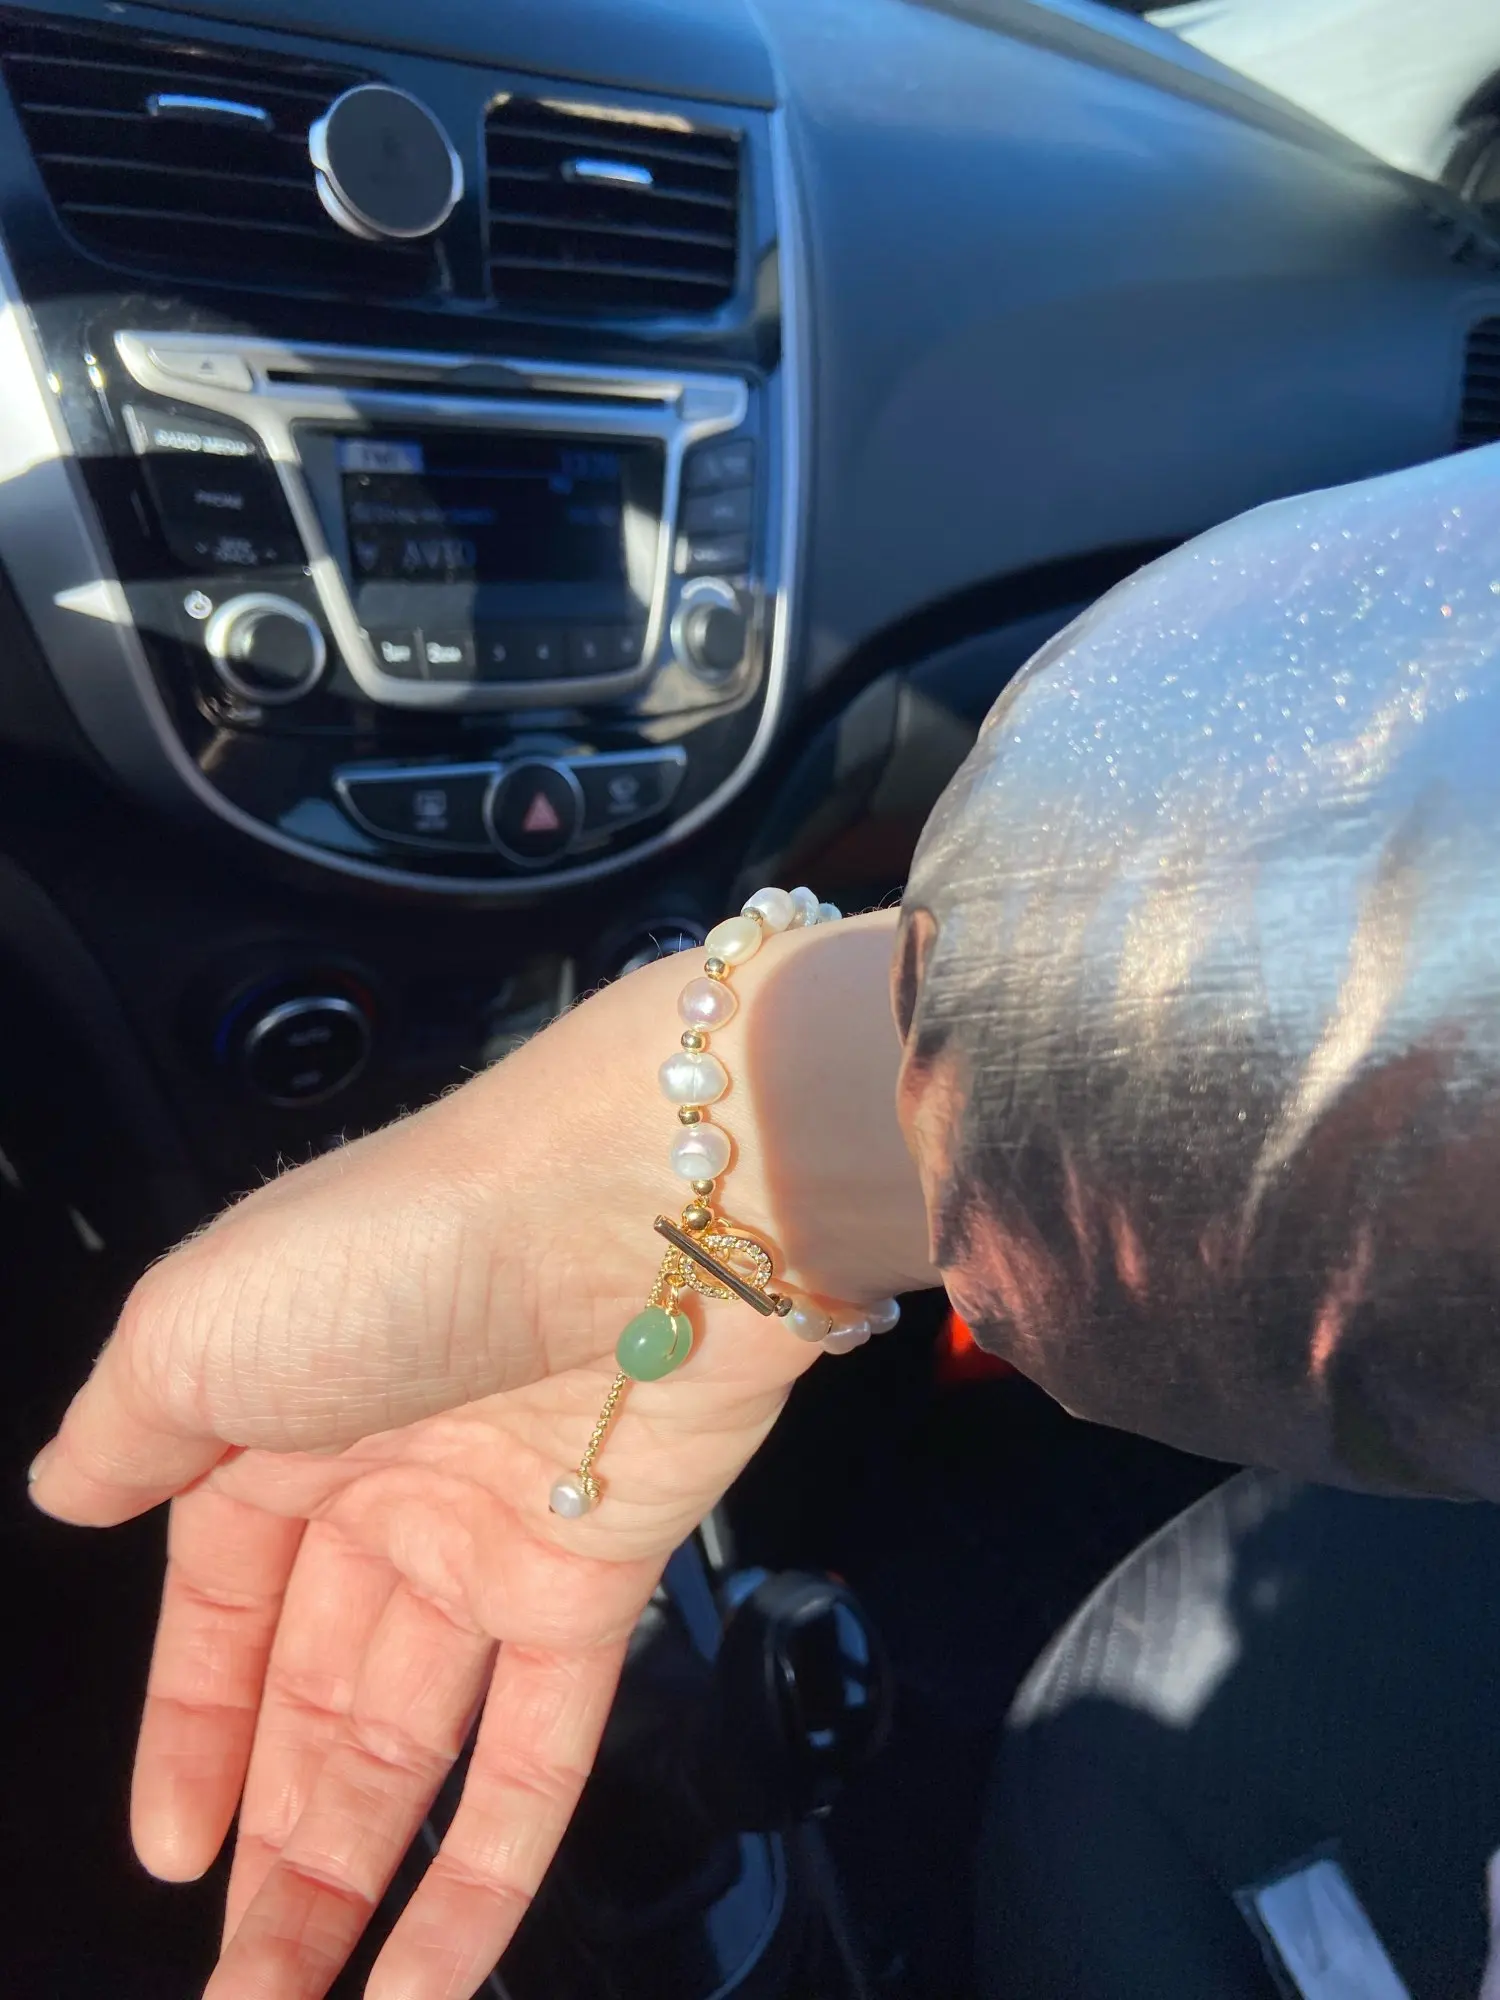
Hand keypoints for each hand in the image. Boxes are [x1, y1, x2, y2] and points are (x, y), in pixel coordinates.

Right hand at [30, 911, 934, 1999]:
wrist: (629, 1206)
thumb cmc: (392, 1252)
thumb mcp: (191, 1326)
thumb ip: (125, 1432)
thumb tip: (63, 1494)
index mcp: (280, 1427)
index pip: (220, 1608)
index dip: (191, 1729)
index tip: (168, 1847)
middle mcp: (389, 1491)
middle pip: (316, 1699)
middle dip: (270, 1847)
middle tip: (237, 1990)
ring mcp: (499, 1544)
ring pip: (414, 1748)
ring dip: (353, 1888)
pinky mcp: (604, 1587)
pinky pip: (537, 1754)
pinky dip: (484, 1874)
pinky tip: (432, 1980)